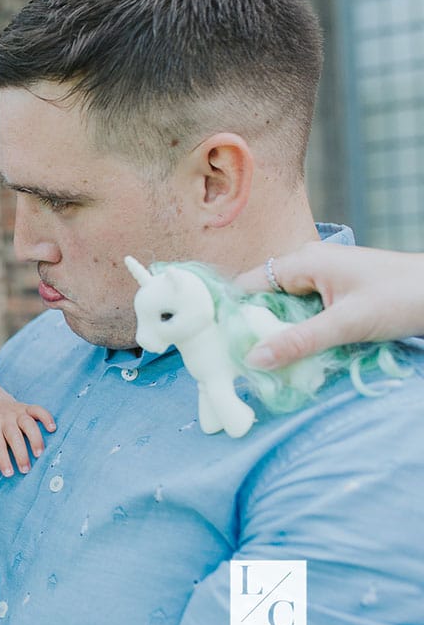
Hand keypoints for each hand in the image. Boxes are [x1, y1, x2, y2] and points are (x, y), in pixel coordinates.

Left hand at [0, 376, 56, 478]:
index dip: (3, 460)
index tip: (9, 474)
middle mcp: (4, 420)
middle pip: (13, 436)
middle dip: (20, 453)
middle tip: (26, 469)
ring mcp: (15, 412)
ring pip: (28, 423)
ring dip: (35, 438)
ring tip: (39, 453)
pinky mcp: (25, 407)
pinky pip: (37, 410)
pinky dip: (46, 417)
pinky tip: (52, 428)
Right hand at [234, 242, 423, 368]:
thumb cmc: (402, 298)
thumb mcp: (347, 324)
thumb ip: (298, 341)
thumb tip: (252, 359)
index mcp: (303, 261)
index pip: (248, 285)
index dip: (233, 313)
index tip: (222, 345)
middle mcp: (307, 264)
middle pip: (264, 298)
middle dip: (256, 328)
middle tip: (245, 362)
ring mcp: (324, 277)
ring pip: (286, 307)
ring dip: (280, 332)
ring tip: (269, 363)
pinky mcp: (337, 291)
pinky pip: (306, 311)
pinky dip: (301, 331)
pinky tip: (300, 352)